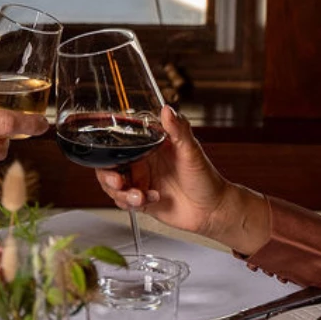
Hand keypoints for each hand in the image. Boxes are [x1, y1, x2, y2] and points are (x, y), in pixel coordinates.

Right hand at [94, 106, 261, 247]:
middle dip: (108, 176)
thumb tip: (167, 109)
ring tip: (140, 196)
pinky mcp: (143, 202)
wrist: (213, 210)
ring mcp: (142, 183)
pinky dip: (131, 203)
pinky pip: (124, 203)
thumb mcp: (192, 152)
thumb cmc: (206, 179)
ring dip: (122, 193)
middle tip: (118, 182)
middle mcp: (143, 164)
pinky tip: (150, 200)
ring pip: (114, 188)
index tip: (109, 155)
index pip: (121, 144)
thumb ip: (179, 130)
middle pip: (110, 167)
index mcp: (151, 147)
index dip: (109, 150)